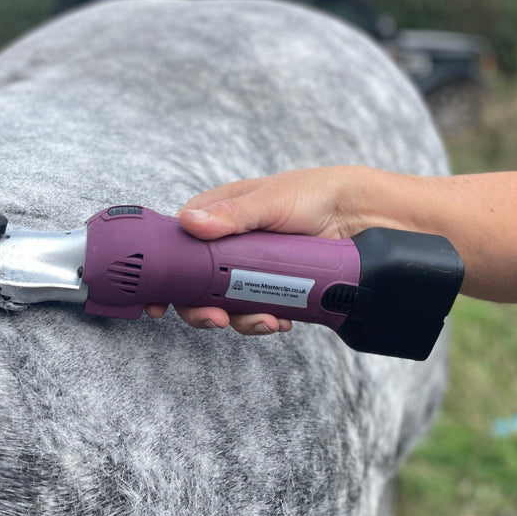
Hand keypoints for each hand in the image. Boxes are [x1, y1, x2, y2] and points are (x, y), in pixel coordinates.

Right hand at [145, 166, 370, 332]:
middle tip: (216, 320)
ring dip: (239, 320)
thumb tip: (190, 222)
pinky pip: (255, 310)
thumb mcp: (269, 201)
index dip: (164, 276)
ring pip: (224, 303)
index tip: (157, 303)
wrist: (359, 215)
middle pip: (195, 285)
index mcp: (215, 218)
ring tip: (265, 321)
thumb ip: (232, 215)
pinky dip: (263, 320)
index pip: (176, 247)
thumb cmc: (311, 193)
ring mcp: (247, 269)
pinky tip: (280, 320)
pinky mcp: (270, 287)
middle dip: (201, 309)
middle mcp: (225, 246)